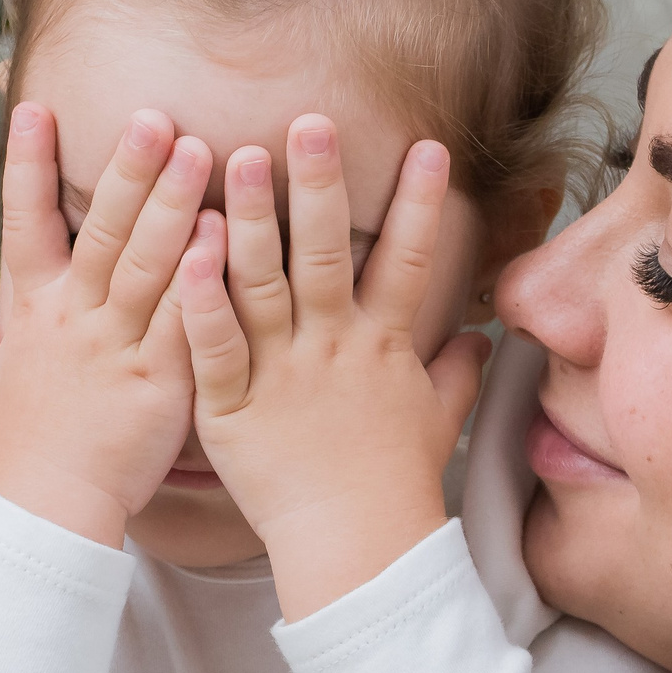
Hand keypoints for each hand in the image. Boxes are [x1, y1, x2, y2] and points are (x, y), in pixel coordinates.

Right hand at [0, 104, 213, 548]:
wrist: (43, 514)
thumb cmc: (17, 452)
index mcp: (31, 312)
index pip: (23, 225)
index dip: (27, 165)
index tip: (32, 105)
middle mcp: (73, 318)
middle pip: (100, 230)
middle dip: (125, 168)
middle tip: (152, 112)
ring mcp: (116, 346)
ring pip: (146, 262)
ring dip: (172, 202)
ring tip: (199, 147)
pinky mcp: (159, 381)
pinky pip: (184, 317)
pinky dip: (201, 274)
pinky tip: (225, 233)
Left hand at [176, 116, 489, 619]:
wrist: (355, 550)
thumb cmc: (396, 487)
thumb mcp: (437, 421)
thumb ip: (454, 373)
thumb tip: (482, 341)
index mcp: (383, 346)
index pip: (408, 262)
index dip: (420, 205)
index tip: (428, 147)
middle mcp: (333, 348)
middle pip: (326, 254)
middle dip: (319, 185)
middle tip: (308, 121)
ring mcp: (282, 373)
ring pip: (263, 283)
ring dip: (248, 218)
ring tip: (233, 156)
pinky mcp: (233, 405)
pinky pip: (215, 345)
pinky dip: (201, 299)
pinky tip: (189, 251)